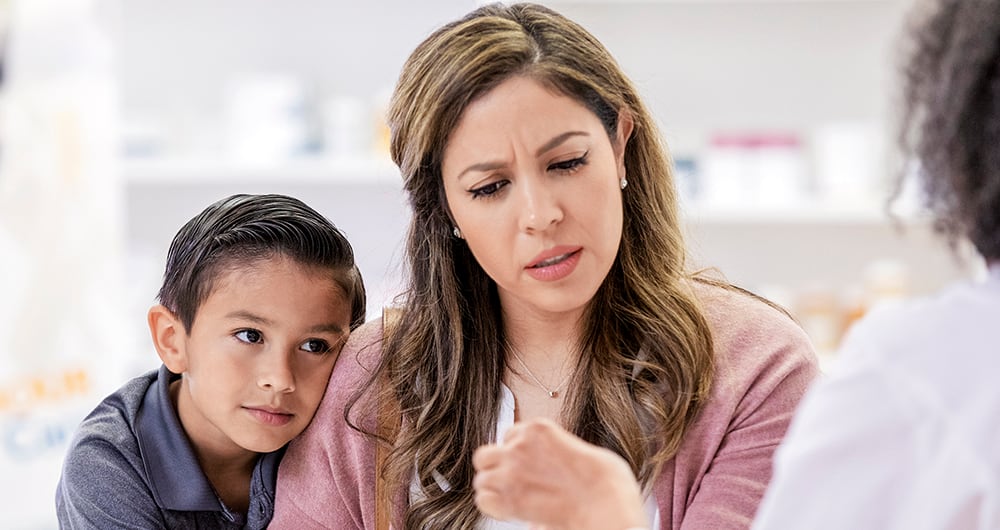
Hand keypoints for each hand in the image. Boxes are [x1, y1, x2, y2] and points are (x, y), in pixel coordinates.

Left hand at [472, 418, 647, 529]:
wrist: (606, 503)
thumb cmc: (604, 480)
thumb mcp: (578, 450)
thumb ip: (554, 451)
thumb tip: (545, 466)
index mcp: (538, 429)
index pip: (509, 436)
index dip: (515, 454)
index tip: (526, 467)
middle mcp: (519, 446)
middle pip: (484, 456)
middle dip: (494, 468)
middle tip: (510, 482)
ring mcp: (511, 471)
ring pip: (481, 479)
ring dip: (493, 489)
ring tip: (512, 499)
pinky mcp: (510, 498)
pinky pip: (484, 501)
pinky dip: (493, 507)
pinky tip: (510, 510)